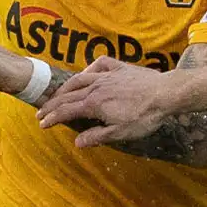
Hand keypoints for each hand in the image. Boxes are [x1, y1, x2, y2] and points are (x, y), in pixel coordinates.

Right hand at [36, 56, 173, 147]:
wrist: (165, 93)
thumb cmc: (144, 116)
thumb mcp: (120, 133)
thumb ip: (97, 136)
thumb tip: (77, 142)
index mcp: (93, 103)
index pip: (66, 111)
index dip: (52, 118)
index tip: (42, 124)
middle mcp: (96, 86)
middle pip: (68, 95)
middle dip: (52, 105)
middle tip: (41, 112)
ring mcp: (108, 75)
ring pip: (80, 78)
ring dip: (65, 87)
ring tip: (57, 94)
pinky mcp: (121, 68)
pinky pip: (101, 63)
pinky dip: (90, 68)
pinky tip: (87, 72)